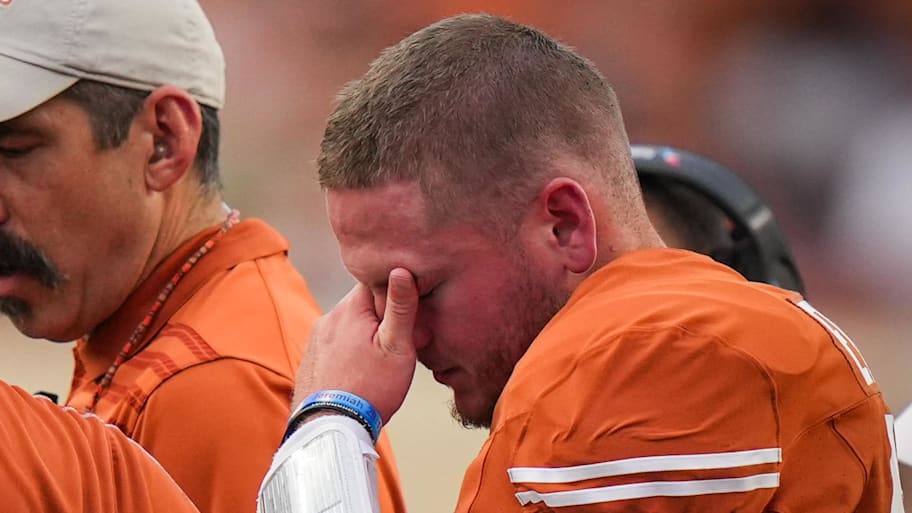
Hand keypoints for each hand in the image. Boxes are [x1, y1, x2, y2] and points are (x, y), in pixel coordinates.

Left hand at [293, 268, 418, 423]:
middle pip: (364, 305)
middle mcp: (329, 317)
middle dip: (383, 319)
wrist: (331, 427)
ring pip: (351, 326)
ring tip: (379, 364)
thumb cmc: (370, 389)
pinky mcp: (312, 357)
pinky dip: (350, 352)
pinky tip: (360, 373)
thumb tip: (402, 269)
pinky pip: (338, 344)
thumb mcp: (397, 346)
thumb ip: (401, 306)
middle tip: (399, 346)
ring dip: (366, 336)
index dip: (398, 296)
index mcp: (350, 308)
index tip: (410, 318)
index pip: (378, 282)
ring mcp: (317, 338)